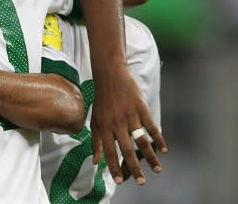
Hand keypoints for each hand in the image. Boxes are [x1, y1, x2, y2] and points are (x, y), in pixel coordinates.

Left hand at [91, 67, 166, 184]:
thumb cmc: (101, 100)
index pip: (109, 151)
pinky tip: (164, 150)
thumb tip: (94, 161)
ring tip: (157, 170)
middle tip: (142, 182)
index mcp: (103, 127)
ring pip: (141, 140)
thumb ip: (95, 141)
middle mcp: (116, 123)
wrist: (109, 76)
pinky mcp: (141, 108)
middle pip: (126, 149)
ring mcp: (130, 116)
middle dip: (134, 167)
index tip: (120, 182)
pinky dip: (158, 138)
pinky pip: (151, 126)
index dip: (113, 167)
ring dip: (150, 156)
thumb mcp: (94, 120)